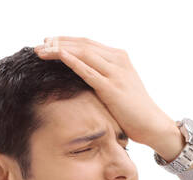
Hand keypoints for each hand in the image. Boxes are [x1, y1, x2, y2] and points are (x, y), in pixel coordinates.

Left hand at [34, 37, 177, 155]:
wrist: (153, 125)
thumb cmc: (134, 111)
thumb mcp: (118, 86)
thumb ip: (103, 76)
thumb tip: (81, 75)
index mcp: (119, 58)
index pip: (86, 43)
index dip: (65, 41)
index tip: (47, 43)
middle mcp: (118, 61)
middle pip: (82, 44)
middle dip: (58, 42)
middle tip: (39, 46)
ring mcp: (116, 73)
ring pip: (82, 53)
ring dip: (58, 50)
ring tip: (40, 51)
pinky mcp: (112, 88)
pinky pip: (87, 71)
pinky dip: (71, 61)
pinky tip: (57, 55)